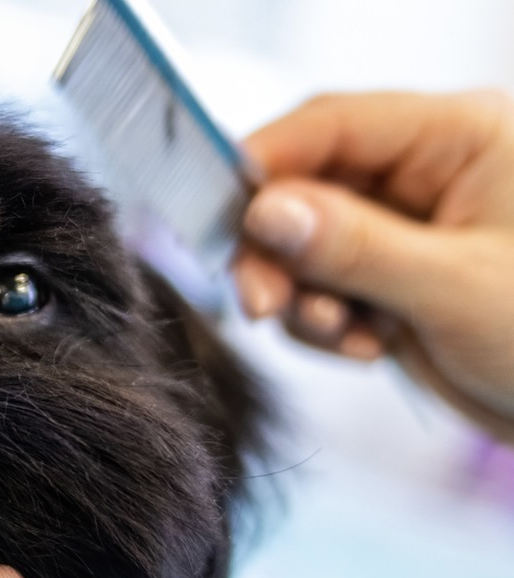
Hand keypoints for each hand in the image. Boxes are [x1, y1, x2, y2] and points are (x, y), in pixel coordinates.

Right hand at [233, 90, 513, 441]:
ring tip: (343, 337)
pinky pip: (321, 289)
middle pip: (305, 188)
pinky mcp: (390, 280)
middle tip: (260, 304)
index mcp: (458, 137)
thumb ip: (354, 245)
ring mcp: (403, 229)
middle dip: (277, 252)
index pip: (333, 125)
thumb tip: (265, 212)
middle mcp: (424, 173)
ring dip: (301, 297)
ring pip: (303, 246)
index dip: (266, 164)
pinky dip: (324, 323)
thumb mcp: (455, 287)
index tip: (224, 215)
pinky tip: (367, 348)